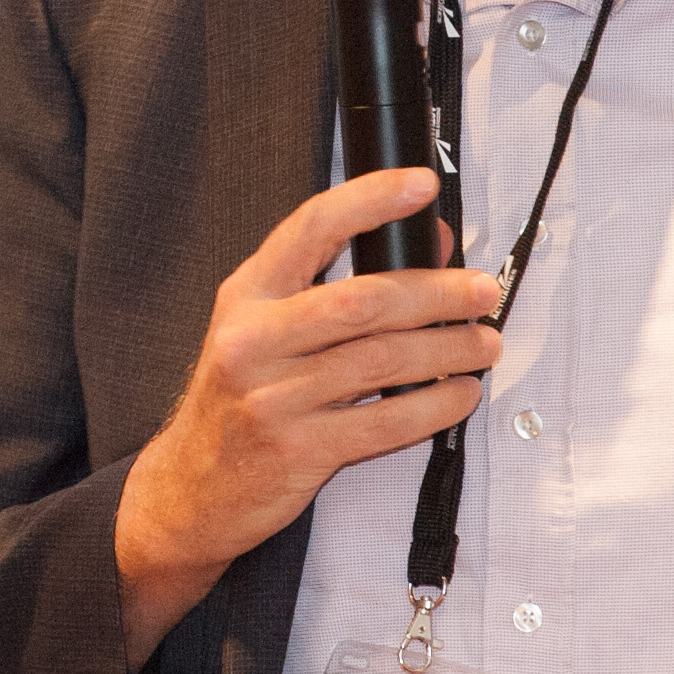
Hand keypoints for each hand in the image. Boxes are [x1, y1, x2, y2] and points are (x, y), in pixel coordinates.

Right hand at [116, 167, 498, 664]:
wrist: (188, 489)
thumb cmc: (237, 399)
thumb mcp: (267, 327)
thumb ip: (339, 280)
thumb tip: (431, 241)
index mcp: (248, 295)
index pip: (311, 228)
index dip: (370, 200)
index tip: (421, 184)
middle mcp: (254, 339)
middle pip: (363, 300)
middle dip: (436, 292)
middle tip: (483, 291)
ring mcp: (273, 397)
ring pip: (381, 361)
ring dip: (447, 349)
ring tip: (484, 344)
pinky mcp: (297, 451)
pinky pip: (382, 424)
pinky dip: (432, 406)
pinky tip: (459, 394)